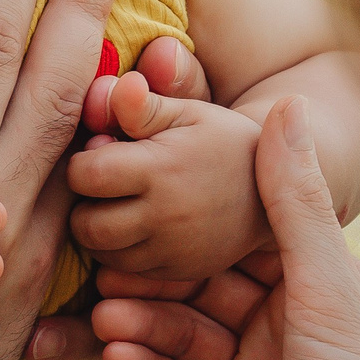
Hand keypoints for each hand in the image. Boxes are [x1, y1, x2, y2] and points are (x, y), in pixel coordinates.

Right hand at [34, 97, 359, 359]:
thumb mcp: (331, 291)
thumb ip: (295, 204)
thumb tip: (288, 105)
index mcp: (317, 287)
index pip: (237, 232)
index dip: (186, 211)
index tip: (131, 183)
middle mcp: (280, 329)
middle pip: (195, 284)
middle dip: (146, 272)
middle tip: (100, 259)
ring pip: (172, 335)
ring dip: (135, 322)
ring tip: (104, 316)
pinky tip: (113, 355)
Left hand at [69, 71, 267, 278]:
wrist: (277, 190)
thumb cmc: (223, 143)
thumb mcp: (189, 113)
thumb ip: (144, 105)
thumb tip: (120, 86)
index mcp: (161, 169)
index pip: (84, 175)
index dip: (81, 164)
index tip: (100, 155)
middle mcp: (165, 216)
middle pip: (86, 225)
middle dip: (83, 205)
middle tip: (101, 189)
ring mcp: (174, 250)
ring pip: (103, 255)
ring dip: (99, 233)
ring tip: (117, 208)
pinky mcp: (181, 272)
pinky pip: (129, 273)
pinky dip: (122, 254)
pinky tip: (138, 229)